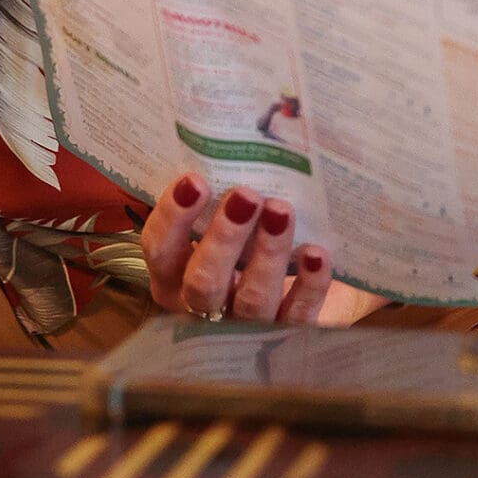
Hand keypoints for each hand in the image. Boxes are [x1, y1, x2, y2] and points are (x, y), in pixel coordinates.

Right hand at [140, 174, 330, 322]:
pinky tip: (317, 254)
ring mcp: (247, 328)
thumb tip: (234, 142)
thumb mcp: (229, 225)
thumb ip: (221, 199)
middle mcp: (203, 307)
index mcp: (176, 277)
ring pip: (251, 299)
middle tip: (246, 196)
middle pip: (202, 282)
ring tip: (282, 212)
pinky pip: (298, 316)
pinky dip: (309, 285)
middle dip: (223, 238)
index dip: (173, 217)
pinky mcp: (291, 335)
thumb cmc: (253, 245)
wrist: (312, 297)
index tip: (195, 180)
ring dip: (267, 254)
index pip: (160, 250)